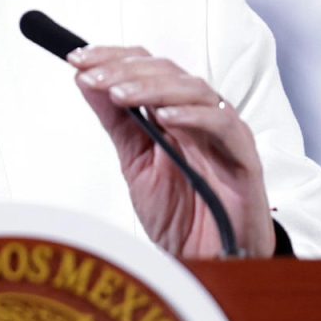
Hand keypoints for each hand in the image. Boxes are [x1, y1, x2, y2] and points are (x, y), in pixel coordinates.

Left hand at [71, 46, 274, 259]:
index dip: (112, 58)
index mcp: (173, 112)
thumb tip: (85, 80)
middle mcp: (198, 115)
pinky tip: (164, 117)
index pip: (145, 67)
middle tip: (93, 77)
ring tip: (119, 94)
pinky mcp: (244, 156)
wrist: (209, 262)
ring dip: (151, 87)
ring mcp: (223, 132)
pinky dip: (192, 115)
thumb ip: (115, 121)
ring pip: (193, 89)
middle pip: (167, 71)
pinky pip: (222, 124)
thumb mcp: (134, 162)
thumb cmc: (180, 214)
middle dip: (124, 70)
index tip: (77, 59)